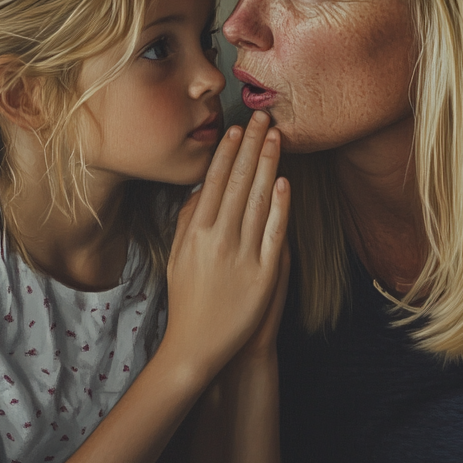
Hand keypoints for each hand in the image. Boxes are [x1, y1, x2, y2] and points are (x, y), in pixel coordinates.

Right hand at [163, 111, 289, 382]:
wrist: (198, 344)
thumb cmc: (187, 299)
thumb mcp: (177, 256)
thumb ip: (187, 221)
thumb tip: (200, 189)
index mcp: (196, 231)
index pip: (215, 181)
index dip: (229, 153)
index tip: (237, 129)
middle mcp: (219, 238)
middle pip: (239, 182)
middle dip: (252, 147)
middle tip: (263, 118)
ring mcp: (242, 254)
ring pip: (258, 200)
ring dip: (269, 165)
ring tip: (276, 137)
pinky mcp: (263, 273)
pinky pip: (274, 232)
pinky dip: (280, 206)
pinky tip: (285, 183)